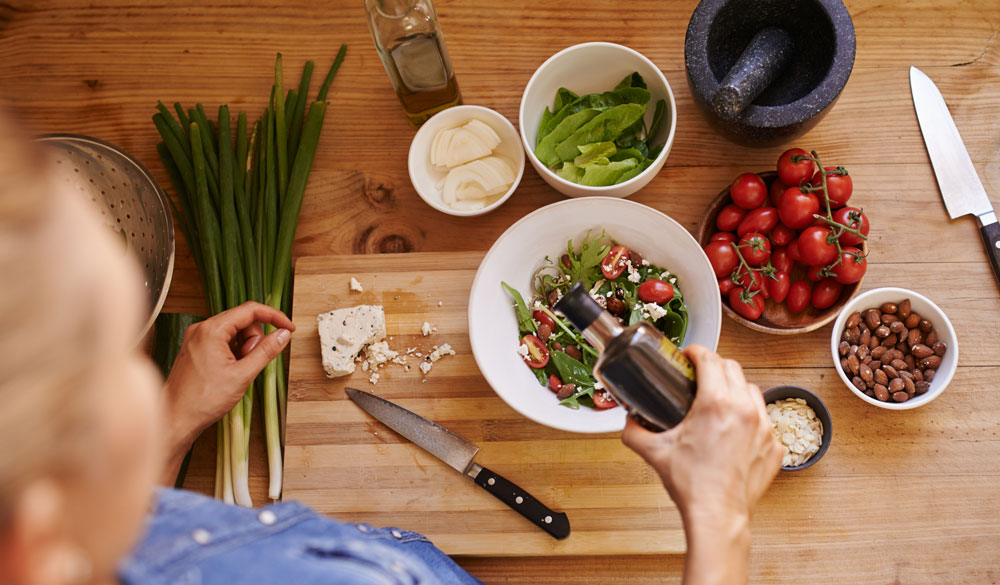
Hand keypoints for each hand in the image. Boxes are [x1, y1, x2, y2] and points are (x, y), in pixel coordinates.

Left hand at [161, 302, 294, 476]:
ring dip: (243, 348)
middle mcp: (201, 329)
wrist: (175, 419)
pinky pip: (222, 342)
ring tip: (237, 371)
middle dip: (253, 340)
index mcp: (212, 330)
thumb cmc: (202, 400)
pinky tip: (229, 372)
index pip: (251, 310)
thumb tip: (283, 335)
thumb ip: (266, 351)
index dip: (274, 317)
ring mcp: (196, 338)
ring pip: (233, 332)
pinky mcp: (195, 349)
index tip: (288, 329)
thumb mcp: (243, 375)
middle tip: (250, 363)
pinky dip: (233, 353)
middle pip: (242, 321)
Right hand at [621, 345, 781, 584]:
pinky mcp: (774, 445)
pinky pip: (764, 419)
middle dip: (715, 367)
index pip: (710, 359)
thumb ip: (633, 430)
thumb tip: (628, 420)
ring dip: (735, 388)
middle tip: (700, 377)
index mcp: (715, 404)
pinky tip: (733, 430)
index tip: (689, 355)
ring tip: (719, 400)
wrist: (717, 514)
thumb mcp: (653, 451)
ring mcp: (764, 427)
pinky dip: (749, 417)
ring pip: (751, 390)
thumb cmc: (691, 485)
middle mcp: (744, 410)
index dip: (696, 351)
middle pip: (733, 368)